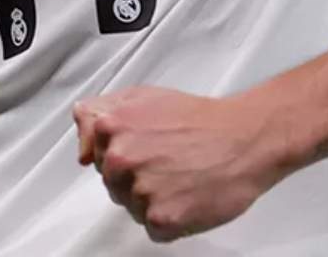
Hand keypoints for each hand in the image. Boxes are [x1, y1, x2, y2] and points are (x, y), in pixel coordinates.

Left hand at [72, 87, 288, 241]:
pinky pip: (153, 230)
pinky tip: (188, 196)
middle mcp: (121, 159)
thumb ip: (101, 113)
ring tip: (182, 178)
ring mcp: (140, 190)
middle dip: (137, 177)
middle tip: (170, 162)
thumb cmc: (203, 120)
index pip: (96, 156)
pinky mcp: (161, 218)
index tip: (149, 148)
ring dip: (154, 199)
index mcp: (113, 127)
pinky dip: (171, 219)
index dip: (125, 153)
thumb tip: (81, 145)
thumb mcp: (145, 97)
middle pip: (114, 184)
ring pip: (133, 207)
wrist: (246, 138)